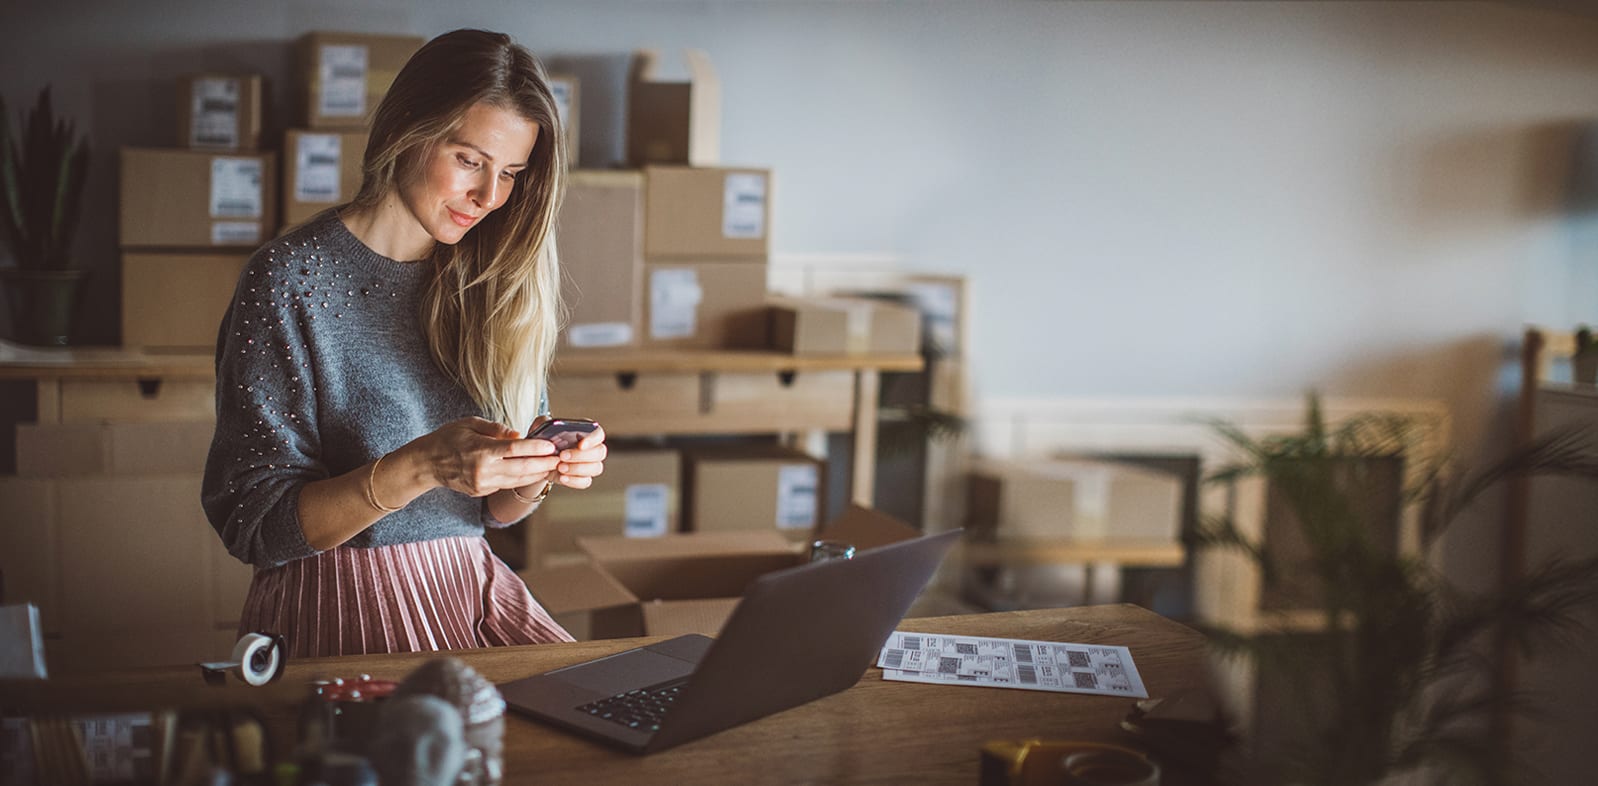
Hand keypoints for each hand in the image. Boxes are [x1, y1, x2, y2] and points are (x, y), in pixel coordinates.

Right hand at [403, 416, 561, 497]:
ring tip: (554, 466)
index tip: (551, 446)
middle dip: (544, 465)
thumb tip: (519, 435)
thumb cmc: (448, 438)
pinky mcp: (482, 492)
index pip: (514, 450)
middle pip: (521, 469)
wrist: (426, 464)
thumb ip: (496, 430)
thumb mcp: (469, 423)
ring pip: (517, 481)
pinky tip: (534, 472)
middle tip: (562, 459)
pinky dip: (522, 478)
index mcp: (481, 451)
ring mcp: (483, 485)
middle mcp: (483, 471)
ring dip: (538, 474)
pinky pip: (507, 485)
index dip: (536, 449)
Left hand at [521, 416, 606, 491]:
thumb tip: (548, 424)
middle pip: (600, 452)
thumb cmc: (544, 440)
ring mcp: (590, 465)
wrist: (539, 459)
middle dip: (581, 456)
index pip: (598, 433)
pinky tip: (562, 477)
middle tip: (562, 456)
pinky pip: (586, 482)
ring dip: (578, 469)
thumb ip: (544, 422)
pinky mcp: (583, 478)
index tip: (581, 445)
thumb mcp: (541, 428)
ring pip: (596, 468)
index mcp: (586, 432)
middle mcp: (592, 449)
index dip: (593, 439)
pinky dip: (574, 481)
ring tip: (560, 467)